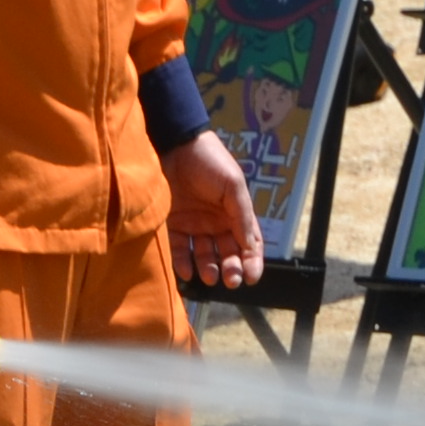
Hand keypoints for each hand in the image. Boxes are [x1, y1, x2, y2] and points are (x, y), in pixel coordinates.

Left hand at [164, 132, 265, 295]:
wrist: (175, 145)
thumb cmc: (210, 161)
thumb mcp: (233, 185)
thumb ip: (242, 216)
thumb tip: (250, 247)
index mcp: (236, 214)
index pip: (248, 244)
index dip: (252, 262)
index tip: (251, 278)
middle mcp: (216, 223)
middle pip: (227, 254)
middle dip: (231, 269)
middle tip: (231, 280)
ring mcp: (194, 225)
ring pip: (204, 256)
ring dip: (209, 269)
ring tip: (210, 276)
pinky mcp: (173, 225)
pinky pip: (179, 250)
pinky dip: (183, 262)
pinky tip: (188, 270)